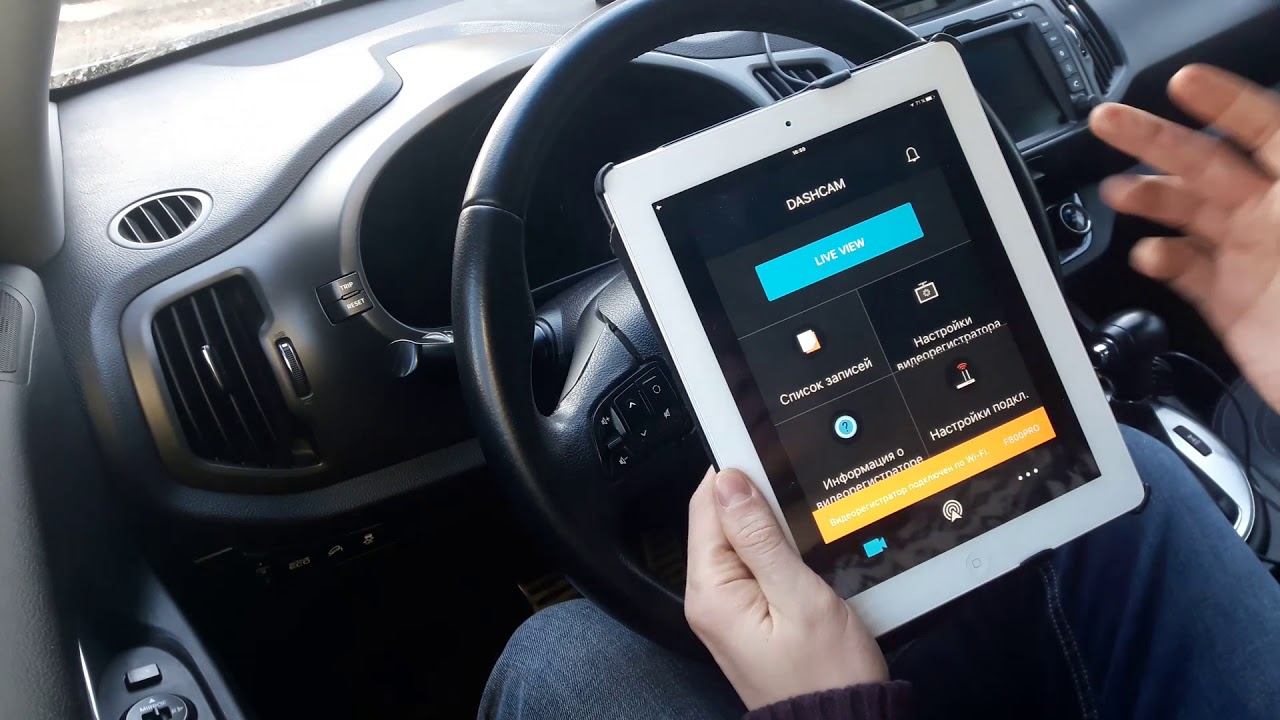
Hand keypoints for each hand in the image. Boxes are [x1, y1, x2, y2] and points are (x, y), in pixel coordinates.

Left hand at [684, 467, 887, 709]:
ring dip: (768, 522)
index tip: (763, 447)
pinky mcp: (748, 614)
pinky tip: (800, 544)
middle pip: (720, 520)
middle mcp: (709, 598)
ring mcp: (727, 608)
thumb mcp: (799, 597)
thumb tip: (730, 482)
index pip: (706, 507)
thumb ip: (761, 538)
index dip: (734, 472)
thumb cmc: (827, 675)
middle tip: (795, 485)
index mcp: (711, 591)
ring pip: (739, 540)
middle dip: (754, 497)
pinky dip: (775, 547)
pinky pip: (753, 564)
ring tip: (803, 516)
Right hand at [1090, 64, 1279, 410]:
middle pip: (1207, 163)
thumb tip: (1275, 147)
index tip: (1184, 83)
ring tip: (1116, 192)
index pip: (1265, 130)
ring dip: (1147, 197)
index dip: (1225, 103)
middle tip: (1107, 122)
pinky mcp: (1227, 303)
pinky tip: (1147, 256)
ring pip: (1185, 213)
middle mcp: (1272, 219)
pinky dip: (1158, 260)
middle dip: (1155, 139)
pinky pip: (1183, 271)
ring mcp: (1248, 259)